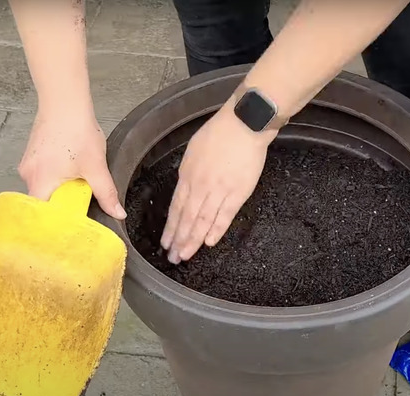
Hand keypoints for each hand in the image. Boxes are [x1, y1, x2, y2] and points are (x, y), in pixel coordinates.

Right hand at [18, 110, 126, 219]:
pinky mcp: (32, 155)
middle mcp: (28, 176)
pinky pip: (43, 174)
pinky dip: (56, 175)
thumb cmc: (77, 131)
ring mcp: (28, 164)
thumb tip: (117, 213)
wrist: (65, 103)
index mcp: (40, 183)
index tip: (70, 224)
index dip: (57, 222)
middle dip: (62, 203)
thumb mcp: (96, 168)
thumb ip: (106, 193)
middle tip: (78, 198)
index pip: (42, 216)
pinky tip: (69, 164)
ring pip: (44, 187)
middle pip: (43, 202)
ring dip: (61, 187)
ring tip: (76, 175)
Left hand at [161, 107, 276, 262]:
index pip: (176, 207)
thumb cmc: (220, 133)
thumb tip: (185, 187)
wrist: (243, 124)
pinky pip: (224, 215)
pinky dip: (216, 230)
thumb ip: (189, 172)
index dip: (171, 227)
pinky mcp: (237, 192)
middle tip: (172, 257)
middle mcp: (200, 185)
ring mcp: (219, 190)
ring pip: (202, 220)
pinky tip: (208, 243)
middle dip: (178, 239)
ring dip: (193, 240)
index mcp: (188, 175)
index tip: (166, 242)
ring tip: (185, 255)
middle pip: (186, 218)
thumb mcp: (194, 151)